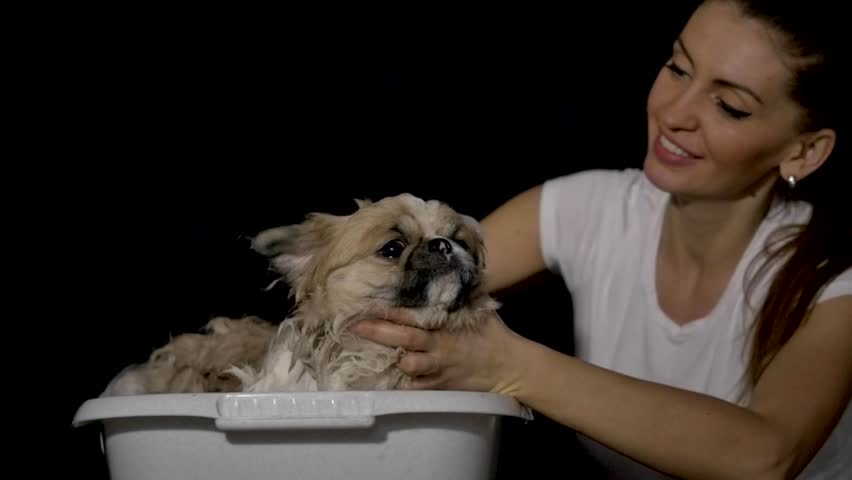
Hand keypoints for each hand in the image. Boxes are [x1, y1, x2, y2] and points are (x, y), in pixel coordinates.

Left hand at [350, 306, 525, 393]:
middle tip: (355, 327)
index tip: (370, 306)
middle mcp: (440, 348)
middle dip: (378, 333)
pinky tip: (385, 378)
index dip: (391, 313)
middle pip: (404, 341)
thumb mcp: (478, 308)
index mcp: (447, 326)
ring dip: (390, 361)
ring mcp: (438, 369)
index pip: (415, 318)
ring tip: (368, 354)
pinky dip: (401, 383)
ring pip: (408, 367)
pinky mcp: (440, 387)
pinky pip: (414, 387)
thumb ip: (458, 292)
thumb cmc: (492, 332)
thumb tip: (446, 266)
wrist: (509, 366)